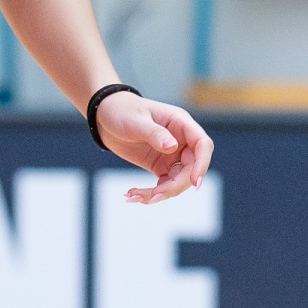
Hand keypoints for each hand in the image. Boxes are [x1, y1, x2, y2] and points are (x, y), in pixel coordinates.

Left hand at [94, 93, 212, 204]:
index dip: (202, 164)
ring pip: (178, 181)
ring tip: (133, 195)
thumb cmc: (122, 110)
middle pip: (191, 169)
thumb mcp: (136, 121)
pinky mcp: (160, 166)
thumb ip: (154, 133)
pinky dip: (150, 193)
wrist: (105, 115)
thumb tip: (172, 146)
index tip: (195, 183)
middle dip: (175, 186)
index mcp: (181, 124)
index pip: (202, 145)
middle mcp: (180, 141)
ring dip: (160, 193)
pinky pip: (164, 184)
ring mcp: (171, 155)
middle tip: (153, 197)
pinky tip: (132, 194)